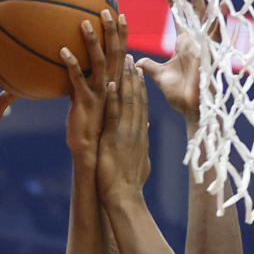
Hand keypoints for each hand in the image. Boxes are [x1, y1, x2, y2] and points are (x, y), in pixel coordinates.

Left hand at [64, 11, 127, 162]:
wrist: (94, 158)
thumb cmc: (100, 140)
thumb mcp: (109, 117)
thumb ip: (112, 104)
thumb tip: (116, 98)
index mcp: (118, 91)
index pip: (125, 60)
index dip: (124, 39)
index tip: (123, 21)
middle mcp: (112, 90)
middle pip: (116, 55)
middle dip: (113, 32)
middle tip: (108, 11)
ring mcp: (100, 96)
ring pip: (98, 63)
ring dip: (92, 41)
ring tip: (84, 22)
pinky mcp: (85, 103)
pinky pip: (77, 79)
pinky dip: (71, 64)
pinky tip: (63, 50)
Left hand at [97, 58, 151, 203]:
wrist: (124, 197)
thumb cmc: (129, 185)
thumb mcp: (140, 162)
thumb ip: (142, 146)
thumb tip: (145, 134)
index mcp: (141, 136)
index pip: (143, 106)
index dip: (141, 87)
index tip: (138, 71)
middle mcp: (136, 131)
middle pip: (137, 98)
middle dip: (134, 76)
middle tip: (130, 56)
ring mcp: (126, 134)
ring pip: (128, 101)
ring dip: (125, 80)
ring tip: (122, 61)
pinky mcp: (114, 139)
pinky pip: (113, 114)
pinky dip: (112, 98)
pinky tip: (109, 82)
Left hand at [137, 0, 214, 123]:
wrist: (190, 110)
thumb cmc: (178, 96)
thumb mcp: (160, 77)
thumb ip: (149, 66)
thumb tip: (136, 61)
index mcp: (184, 43)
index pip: (178, 15)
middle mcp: (195, 40)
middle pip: (195, 9)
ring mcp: (203, 44)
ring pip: (206, 15)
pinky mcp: (209, 52)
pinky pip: (216, 32)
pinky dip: (220, 18)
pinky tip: (223, 3)